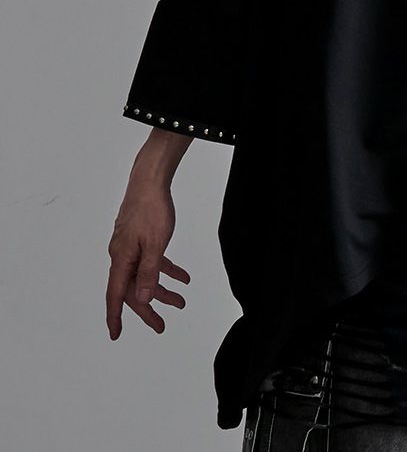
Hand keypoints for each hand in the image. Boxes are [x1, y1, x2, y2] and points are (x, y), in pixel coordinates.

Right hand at [106, 184, 189, 338]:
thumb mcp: (155, 244)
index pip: (116, 295)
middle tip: (162, 325)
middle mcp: (121, 255)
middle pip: (132, 289)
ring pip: (143, 275)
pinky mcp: (139, 238)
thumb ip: (148, 272)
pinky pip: (151, 260)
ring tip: (180, 302)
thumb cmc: (151, 208)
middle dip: (148, 308)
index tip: (116, 334)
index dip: (116, 316)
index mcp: (121, 259)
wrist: (150, 180)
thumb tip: (142, 298)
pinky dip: (165, 270)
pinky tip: (182, 276)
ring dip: (161, 290)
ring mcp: (130, 246)